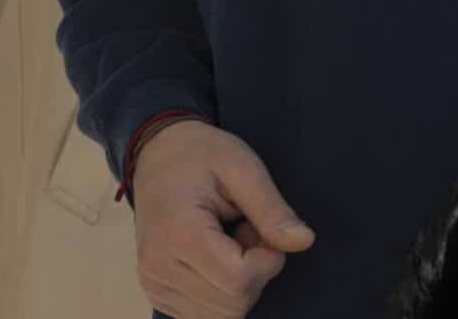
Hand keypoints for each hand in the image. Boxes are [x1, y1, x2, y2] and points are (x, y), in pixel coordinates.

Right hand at [130, 119, 313, 317]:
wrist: (157, 155)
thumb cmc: (201, 155)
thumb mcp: (243, 167)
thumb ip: (272, 210)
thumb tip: (304, 241)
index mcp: (178, 234)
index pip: (239, 281)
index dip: (267, 260)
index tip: (261, 227)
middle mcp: (158, 268)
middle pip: (232, 305)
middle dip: (255, 273)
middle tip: (246, 231)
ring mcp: (153, 284)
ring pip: (220, 316)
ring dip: (238, 284)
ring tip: (230, 242)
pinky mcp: (156, 292)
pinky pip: (204, 314)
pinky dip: (221, 291)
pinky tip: (217, 257)